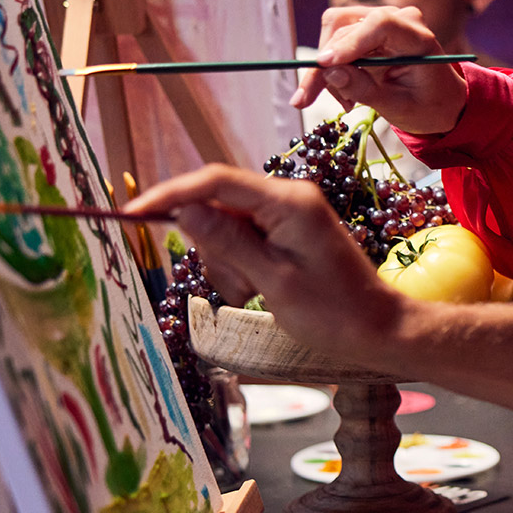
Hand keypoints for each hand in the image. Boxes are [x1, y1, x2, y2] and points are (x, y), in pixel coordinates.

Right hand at [124, 165, 406, 364]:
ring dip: (227, 265)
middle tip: (239, 287)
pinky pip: (245, 241)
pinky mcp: (289, 233)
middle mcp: (288, 198)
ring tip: (255, 294)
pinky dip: (241, 268)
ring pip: (226, 229)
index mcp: (288, 201)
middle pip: (218, 206)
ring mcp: (289, 215)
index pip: (216, 181)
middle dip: (213, 248)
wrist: (379, 330)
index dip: (171, 195)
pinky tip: (260, 291)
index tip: (133, 214)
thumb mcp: (273, 281)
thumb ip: (228, 242)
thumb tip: (185, 209)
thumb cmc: (333, 313)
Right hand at [290, 5, 469, 135]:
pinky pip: (336, 37)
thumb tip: (330, 71)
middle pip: (346, 29)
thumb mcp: (399, 108)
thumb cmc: (428, 106)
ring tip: (344, 102)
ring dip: (327, 67)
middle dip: (324, 67)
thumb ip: (365, 89)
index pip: (380, 25)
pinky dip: (332, 66)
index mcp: (419, 38)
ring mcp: (382, 19)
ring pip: (334, 30)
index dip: (349, 43)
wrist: (441, 101)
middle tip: (308, 101)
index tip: (323, 65)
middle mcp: (399, 19)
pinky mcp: (367, 26)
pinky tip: (344, 93)